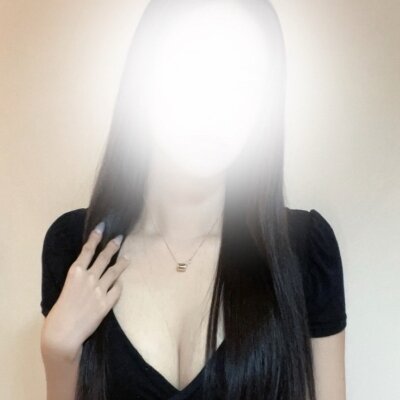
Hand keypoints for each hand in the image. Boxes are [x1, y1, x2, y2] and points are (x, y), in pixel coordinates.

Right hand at [41, 224, 129, 362]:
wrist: (62, 334)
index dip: (96, 237)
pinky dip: (119, 285)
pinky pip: (117, 289)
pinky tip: (120, 282)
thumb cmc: (59, 313)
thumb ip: (78, 280)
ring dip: (121, 263)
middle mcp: (88, 278)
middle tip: (120, 238)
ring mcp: (99, 290)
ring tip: (127, 257)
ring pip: (114, 272)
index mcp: (75, 272)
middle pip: (104, 257)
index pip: (87, 250)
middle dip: (113, 246)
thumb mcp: (66, 289)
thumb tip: (88, 274)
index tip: (102, 227)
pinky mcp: (106, 303)